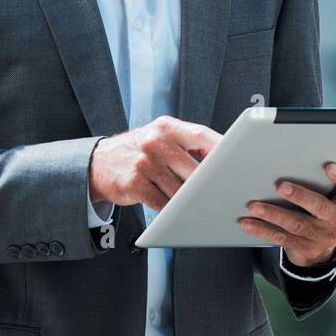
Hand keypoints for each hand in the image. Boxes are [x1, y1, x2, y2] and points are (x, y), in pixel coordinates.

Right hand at [89, 115, 220, 210]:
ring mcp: (144, 163)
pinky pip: (162, 202)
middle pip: (194, 168)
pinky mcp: (134, 184)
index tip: (238, 161)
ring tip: (190, 201)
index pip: (202, 136)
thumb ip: (186, 143)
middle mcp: (155, 142)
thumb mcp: (159, 136)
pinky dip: (170, 208)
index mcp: (166, 127)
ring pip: (180, 190)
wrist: (98, 163)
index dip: (222, 149)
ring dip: (187, 199)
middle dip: (206, 183)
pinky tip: (171, 207)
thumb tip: (221, 159)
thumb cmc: (138, 150)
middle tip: (219, 192)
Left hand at [238, 162, 335, 266]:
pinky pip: (281, 238)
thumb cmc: (328, 202)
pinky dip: (262, 230)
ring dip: (273, 214)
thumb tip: (295, 153)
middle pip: (320, 207)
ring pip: (296, 224)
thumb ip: (324, 175)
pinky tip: (247, 222)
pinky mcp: (305, 248)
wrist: (326, 242)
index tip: (329, 166)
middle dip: (300, 196)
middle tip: (280, 186)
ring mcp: (322, 236)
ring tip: (254, 205)